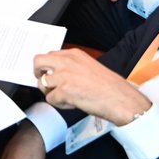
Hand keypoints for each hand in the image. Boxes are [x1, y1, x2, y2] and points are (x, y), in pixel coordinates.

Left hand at [34, 49, 150, 126]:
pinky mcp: (64, 90)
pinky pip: (50, 99)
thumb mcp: (89, 66)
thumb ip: (72, 66)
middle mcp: (67, 61)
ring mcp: (64, 75)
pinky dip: (59, 104)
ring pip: (42, 83)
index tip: (48, 74)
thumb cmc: (109, 86)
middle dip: (38, 74)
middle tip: (45, 84)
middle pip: (38, 62)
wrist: (120, 99)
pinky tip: (71, 104)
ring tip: (65, 98)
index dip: (47, 67)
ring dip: (50, 93)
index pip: (49, 55)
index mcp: (74, 54)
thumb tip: (57, 72)